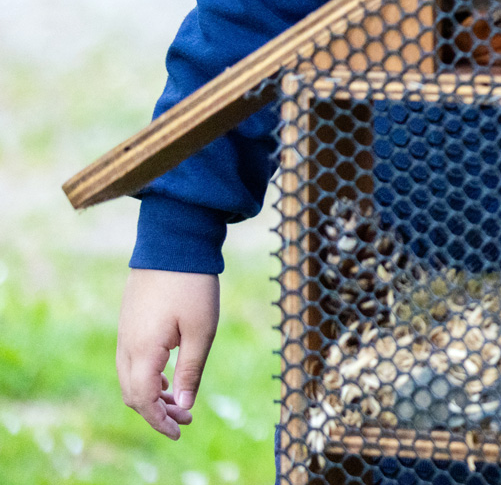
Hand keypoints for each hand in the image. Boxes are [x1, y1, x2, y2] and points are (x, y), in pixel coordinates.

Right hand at [117, 269, 219, 438]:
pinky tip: (167, 378)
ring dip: (152, 395)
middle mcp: (126, 345)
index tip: (179, 432)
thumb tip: (184, 406)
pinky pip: (131, 362)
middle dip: (157, 412)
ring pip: (130, 379)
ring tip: (180, 402)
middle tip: (186, 420)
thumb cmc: (192, 285)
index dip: (159, 420)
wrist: (173, 243)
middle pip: (133, 393)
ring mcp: (124, 333)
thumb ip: (190, 370)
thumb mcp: (201, 330)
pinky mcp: (129, 323)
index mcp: (142, 350)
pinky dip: (147, 378)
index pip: (142, 399)